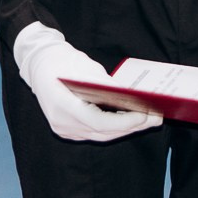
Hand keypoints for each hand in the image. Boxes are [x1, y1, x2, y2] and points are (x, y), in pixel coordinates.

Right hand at [12, 23, 161, 142]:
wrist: (40, 63)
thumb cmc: (64, 61)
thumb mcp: (88, 69)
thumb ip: (108, 86)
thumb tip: (135, 97)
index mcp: (63, 107)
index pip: (99, 123)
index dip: (124, 122)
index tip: (145, 115)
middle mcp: (62, 123)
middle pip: (103, 132)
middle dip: (132, 126)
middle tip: (156, 117)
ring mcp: (64, 129)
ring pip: (100, 135)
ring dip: (126, 129)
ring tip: (149, 119)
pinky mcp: (68, 129)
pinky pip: (95, 132)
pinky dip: (114, 127)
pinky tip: (131, 120)